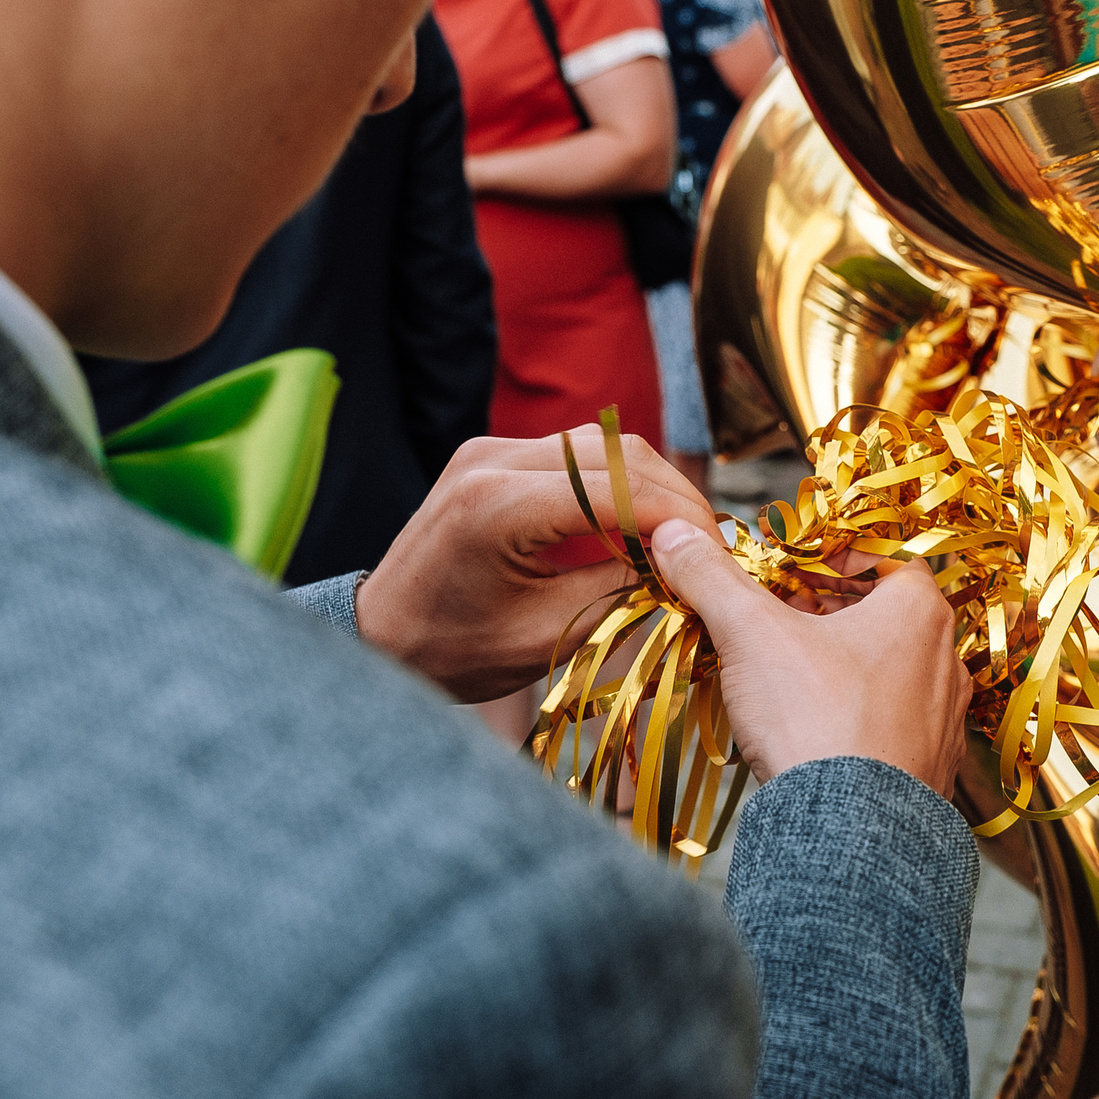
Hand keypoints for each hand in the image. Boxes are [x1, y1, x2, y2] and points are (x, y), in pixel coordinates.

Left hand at [359, 427, 718, 702]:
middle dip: (674, 497)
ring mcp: (489, 448)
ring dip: (650, 486)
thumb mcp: (546, 635)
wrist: (379, 636)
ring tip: (679, 539)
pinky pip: (576, 454)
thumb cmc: (454, 653)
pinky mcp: (493, 454)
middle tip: (709, 549)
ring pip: (603, 445)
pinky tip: (637, 524)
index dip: (680, 518)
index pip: (618, 488)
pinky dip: (617, 482)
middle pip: (618, 452)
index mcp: (496, 505)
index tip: (719, 555)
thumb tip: (683, 562)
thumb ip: (618, 588)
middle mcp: (491, 458)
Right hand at [648, 522, 969, 791]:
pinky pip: (891, 724)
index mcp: (920, 611)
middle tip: (772, 622)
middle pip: (880, 613)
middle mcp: (946, 659)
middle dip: (822, 613)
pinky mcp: (932, 767)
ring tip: (784, 679)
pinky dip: (853, 717)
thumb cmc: (815, 719)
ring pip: (885, 670)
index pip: (879, 554)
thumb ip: (712, 578)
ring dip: (837, 666)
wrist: (852, 834)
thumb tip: (674, 534)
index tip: (782, 572)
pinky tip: (811, 732)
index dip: (824, 556)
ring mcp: (945, 718)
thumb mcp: (751, 634)